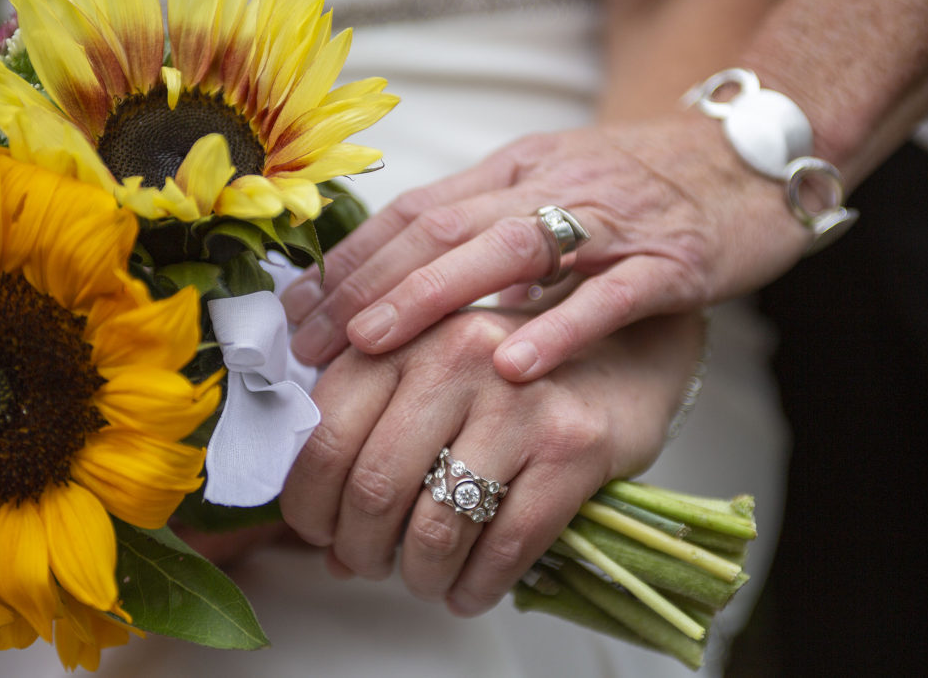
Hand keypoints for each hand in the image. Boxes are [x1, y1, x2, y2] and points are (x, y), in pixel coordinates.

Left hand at [279, 309, 703, 615]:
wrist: (620, 357)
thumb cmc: (507, 377)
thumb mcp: (429, 380)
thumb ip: (367, 438)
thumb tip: (317, 540)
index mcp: (409, 336)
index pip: (327, 432)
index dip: (308, 500)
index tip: (316, 530)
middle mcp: (460, 357)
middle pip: (374, 485)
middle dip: (358, 548)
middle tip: (365, 563)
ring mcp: (521, 401)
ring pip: (436, 525)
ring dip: (418, 574)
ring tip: (422, 578)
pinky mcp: (573, 446)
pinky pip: (505, 545)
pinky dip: (477, 587)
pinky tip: (470, 591)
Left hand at [281, 114, 805, 380]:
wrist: (748, 162)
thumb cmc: (638, 191)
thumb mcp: (551, 193)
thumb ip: (486, 233)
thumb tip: (402, 292)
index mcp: (516, 171)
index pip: (417, 210)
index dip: (352, 260)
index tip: (298, 311)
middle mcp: (552, 186)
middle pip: (444, 228)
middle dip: (367, 285)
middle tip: (310, 343)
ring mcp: (613, 222)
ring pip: (511, 250)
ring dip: (434, 297)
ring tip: (374, 344)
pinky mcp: (673, 261)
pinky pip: (611, 294)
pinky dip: (559, 326)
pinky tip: (511, 366)